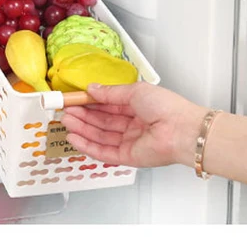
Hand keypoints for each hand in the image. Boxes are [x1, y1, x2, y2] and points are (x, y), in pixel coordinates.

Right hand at [60, 82, 207, 167]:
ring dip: (82, 129)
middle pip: (102, 120)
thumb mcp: (135, 91)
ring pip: (100, 135)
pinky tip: (74, 138)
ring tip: (65, 121)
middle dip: (83, 115)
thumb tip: (92, 89)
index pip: (108, 104)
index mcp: (137, 106)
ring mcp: (129, 141)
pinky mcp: (127, 157)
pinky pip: (103, 152)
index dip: (90, 101)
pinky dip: (87, 145)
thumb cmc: (165, 106)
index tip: (74, 98)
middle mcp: (132, 124)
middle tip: (65, 110)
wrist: (181, 130)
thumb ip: (110, 93)